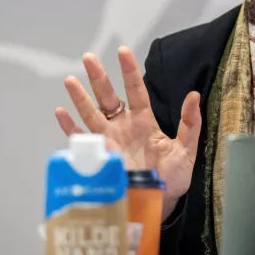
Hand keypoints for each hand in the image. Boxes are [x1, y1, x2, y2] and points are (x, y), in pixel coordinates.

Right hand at [55, 46, 200, 221]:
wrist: (158, 203)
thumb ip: (190, 123)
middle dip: (98, 77)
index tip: (123, 51)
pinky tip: (60, 112)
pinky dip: (70, 127)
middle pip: (108, 97)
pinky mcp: (100, 157)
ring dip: (80, 98)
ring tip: (70, 80)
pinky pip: (82, 139)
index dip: (129, 71)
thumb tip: (194, 95)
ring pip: (91, 114)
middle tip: (88, 57)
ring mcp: (109, 141)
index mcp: (143, 121)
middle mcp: (123, 127)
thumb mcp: (186, 149)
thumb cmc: (173, 177)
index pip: (135, 90)